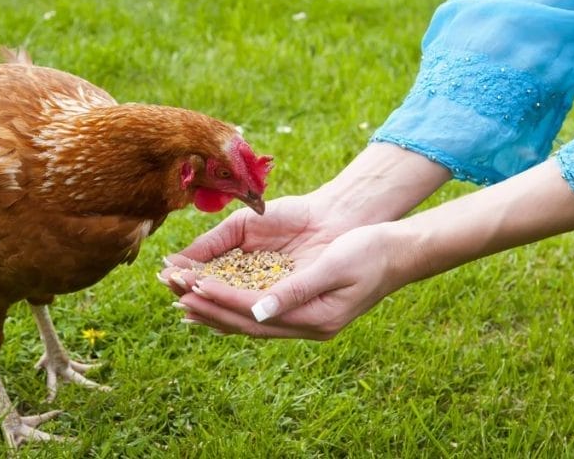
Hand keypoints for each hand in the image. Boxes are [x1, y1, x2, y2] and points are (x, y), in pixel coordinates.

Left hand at [161, 159, 573, 339]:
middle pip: (246, 323)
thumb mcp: (335, 266)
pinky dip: (234, 302)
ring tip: (182, 301)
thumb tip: (258, 311)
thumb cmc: (371, 251)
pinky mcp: (302, 304)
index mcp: (314, 319)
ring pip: (249, 319)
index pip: (255, 314)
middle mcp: (305, 324)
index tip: (192, 289)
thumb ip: (296, 290)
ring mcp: (304, 317)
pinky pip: (260, 308)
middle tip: (174, 298)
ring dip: (216, 309)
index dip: (221, 302)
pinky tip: (215, 294)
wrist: (399, 250)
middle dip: (209, 310)